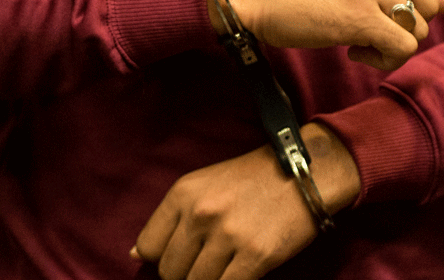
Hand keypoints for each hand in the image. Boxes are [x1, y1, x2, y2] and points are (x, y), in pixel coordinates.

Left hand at [132, 123, 359, 279]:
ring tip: (226, 265)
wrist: (306, 172)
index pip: (147, 247)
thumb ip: (171, 218)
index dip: (162, 258)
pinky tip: (240, 272)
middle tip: (208, 263)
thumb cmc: (254, 179)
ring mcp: (228, 236)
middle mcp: (201, 213)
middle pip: (170, 272)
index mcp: (184, 194)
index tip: (181, 257)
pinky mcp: (256, 256)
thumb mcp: (205, 184)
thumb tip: (137, 256)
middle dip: (185, 274)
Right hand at [211, 0, 443, 70]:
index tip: (372, 10)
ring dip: (391, 43)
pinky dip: (384, 59)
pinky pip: (403, 48)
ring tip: (357, 39)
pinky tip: (354, 50)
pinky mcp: (361, 18)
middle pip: (428, 7)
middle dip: (401, 25)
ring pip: (418, 29)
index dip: (405, 4)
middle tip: (364, 28)